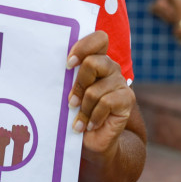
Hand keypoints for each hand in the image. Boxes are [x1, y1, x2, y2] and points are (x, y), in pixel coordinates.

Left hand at [66, 31, 136, 157]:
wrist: (94, 142)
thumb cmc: (78, 115)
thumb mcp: (70, 94)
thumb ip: (68, 79)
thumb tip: (53, 71)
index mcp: (97, 61)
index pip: (99, 39)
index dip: (83, 47)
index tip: (68, 65)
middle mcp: (111, 68)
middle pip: (93, 62)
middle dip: (78, 85)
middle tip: (71, 103)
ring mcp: (120, 83)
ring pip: (96, 89)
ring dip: (84, 109)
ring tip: (80, 121)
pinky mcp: (127, 99)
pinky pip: (105, 103)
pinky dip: (93, 117)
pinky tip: (90, 125)